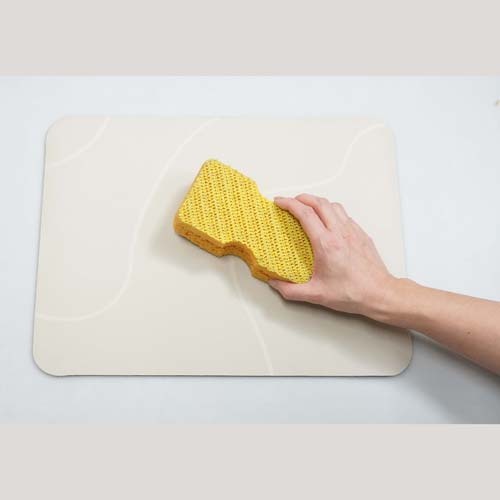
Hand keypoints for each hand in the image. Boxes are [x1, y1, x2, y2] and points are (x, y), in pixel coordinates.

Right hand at [268, 194, 396, 316]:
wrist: (379, 293)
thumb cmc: (351, 293)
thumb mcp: (316, 294)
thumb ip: (291, 290)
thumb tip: (275, 283)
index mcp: (326, 243)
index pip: (305, 214)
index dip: (289, 204)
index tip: (279, 202)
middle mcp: (339, 233)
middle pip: (319, 203)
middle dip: (302, 198)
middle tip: (291, 202)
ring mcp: (352, 231)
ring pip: (333, 206)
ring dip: (318, 202)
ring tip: (308, 207)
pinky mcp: (361, 235)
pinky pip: (344, 215)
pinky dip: (332, 212)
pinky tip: (328, 221)